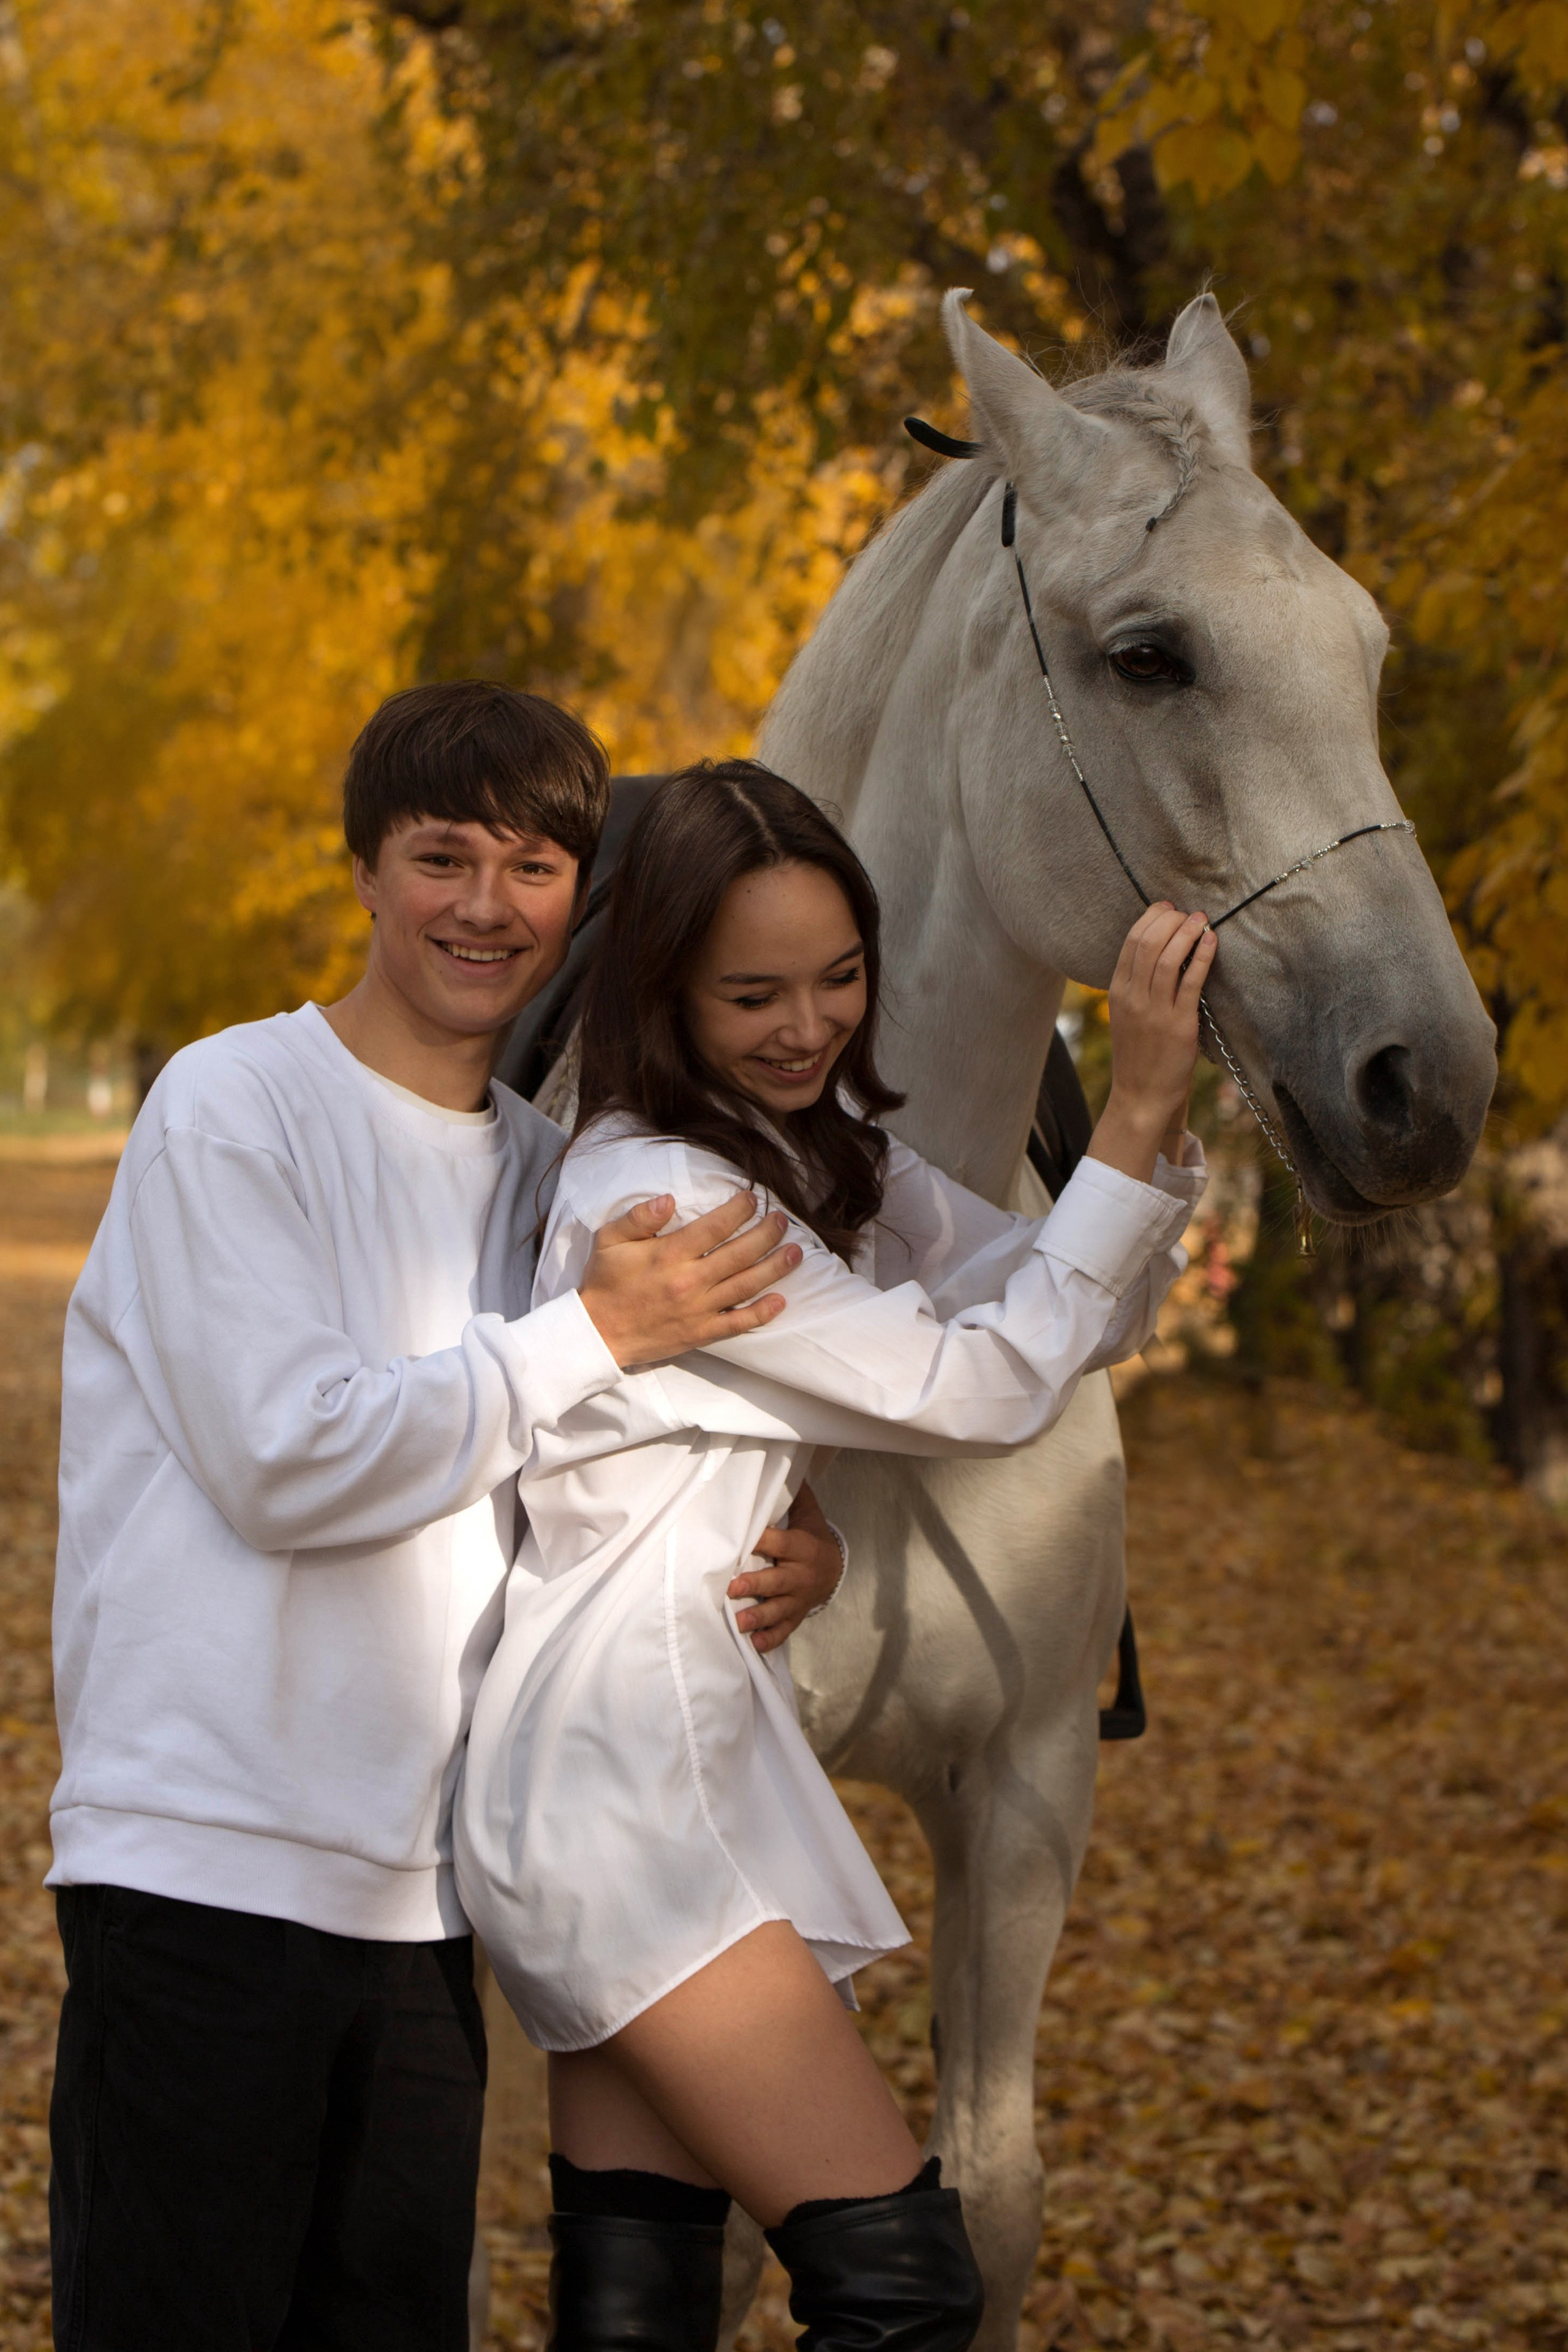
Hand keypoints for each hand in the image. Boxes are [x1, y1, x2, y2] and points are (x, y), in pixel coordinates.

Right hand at [579, 1190, 802, 1369]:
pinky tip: (781, 1301)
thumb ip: (639, 1217)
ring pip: (746, 1286)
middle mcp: (690, 1281)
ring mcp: (699, 1310)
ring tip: (796, 1253)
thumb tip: (669, 1200)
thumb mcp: (610, 1240)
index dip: (738, 1210)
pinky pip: (738, 1324)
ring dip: (775, 1268)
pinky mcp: (701, 1333)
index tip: (752, 1199)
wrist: (598, 1332)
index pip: (715, 1227)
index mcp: (669, 1255)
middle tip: (781, 1220)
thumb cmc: (605, 1282)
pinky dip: (761, 1314)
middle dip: (766, 1234)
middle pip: (740, 1254)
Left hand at [729, 1482, 844, 1654]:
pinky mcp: (796, 1615)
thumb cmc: (813, 1538)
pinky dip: (771, 1639)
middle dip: (756, 1585)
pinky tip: (755, 1645)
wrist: (835, 1569)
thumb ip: (796, 1495)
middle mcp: (800, 1574)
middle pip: (777, 1580)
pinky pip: (785, 1630)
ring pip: (779, 1609)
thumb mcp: (809, 1515)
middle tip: (732, 1588)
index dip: (762, 1541)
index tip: (742, 1541)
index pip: (780, 1542)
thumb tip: (784, 1461)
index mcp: (802, 1547)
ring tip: (740, 1623)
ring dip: (759, 1617)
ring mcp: (799, 1598)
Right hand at [1087, 903, 1214, 1184]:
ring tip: (1201, 920)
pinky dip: (1201, 956)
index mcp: (1117, 992)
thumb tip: (1160, 952)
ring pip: (1167, 957)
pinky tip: (1210, 941)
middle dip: (1170, 919)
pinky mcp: (1178, 1025)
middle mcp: (1132, 997)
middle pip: (1148, 942)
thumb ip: (1137, 986)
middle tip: (1187, 913)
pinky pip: (1191, 981)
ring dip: (1186, 932)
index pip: (1131, 942)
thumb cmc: (1139, 1055)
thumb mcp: (1128, 1016)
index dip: (1151, 918)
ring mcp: (1154, 1011)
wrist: (1140, 1097)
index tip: (1168, 909)